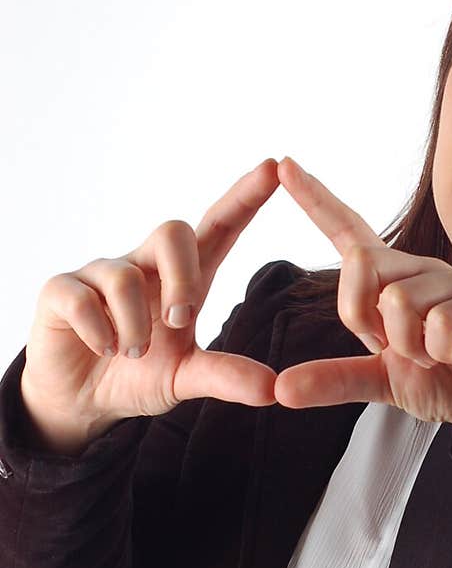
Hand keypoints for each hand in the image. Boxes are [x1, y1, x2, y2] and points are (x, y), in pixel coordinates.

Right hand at [20, 159, 283, 441]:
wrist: (82, 399)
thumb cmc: (139, 375)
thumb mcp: (186, 379)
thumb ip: (225, 377)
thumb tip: (273, 390)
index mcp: (183, 277)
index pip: (219, 226)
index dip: (244, 197)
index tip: (274, 168)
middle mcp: (144, 264)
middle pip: (172, 230)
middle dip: (182, 276)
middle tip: (178, 321)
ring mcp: (101, 273)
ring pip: (124, 276)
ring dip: (134, 325)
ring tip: (131, 353)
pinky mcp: (61, 290)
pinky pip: (82, 299)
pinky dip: (98, 332)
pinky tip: (102, 349)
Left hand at [274, 156, 451, 447]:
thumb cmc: (449, 377)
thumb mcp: (383, 382)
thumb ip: (335, 379)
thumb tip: (281, 389)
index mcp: (393, 281)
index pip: (350, 232)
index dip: (317, 200)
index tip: (285, 165)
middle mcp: (422, 270)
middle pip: (361, 266)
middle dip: (366, 320)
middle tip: (403, 349)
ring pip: (400, 302)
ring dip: (412, 347)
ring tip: (439, 355)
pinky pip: (441, 322)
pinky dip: (442, 351)